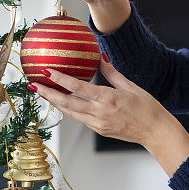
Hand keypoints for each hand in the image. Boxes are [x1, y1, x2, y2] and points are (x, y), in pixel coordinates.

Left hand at [28, 53, 188, 175]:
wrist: (155, 132)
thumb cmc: (147, 108)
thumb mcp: (130, 86)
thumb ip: (111, 72)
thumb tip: (99, 56)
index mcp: (107, 99)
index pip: (77, 87)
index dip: (60, 79)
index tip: (47, 71)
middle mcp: (99, 113)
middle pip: (66, 103)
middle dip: (48, 94)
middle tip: (33, 84)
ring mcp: (97, 124)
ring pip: (70, 112)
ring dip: (54, 102)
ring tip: (42, 92)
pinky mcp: (98, 130)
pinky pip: (79, 118)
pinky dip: (68, 109)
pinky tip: (62, 101)